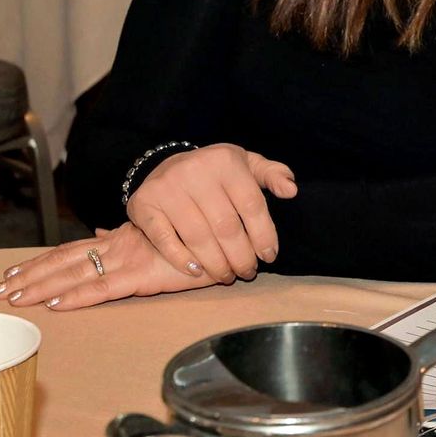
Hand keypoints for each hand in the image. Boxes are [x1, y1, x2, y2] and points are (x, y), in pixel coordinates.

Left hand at [0, 224, 219, 310]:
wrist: (228, 233)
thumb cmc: (198, 238)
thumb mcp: (160, 237)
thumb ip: (128, 237)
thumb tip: (104, 234)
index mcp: (119, 240)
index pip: (70, 251)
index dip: (40, 262)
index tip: (12, 273)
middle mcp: (117, 248)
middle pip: (63, 262)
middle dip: (30, 277)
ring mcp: (128, 261)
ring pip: (75, 275)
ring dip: (42, 287)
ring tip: (14, 300)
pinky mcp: (143, 277)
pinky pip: (104, 289)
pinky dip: (78, 298)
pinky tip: (57, 305)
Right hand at [126, 144, 297, 282]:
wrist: (165, 163)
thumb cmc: (215, 172)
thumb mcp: (246, 163)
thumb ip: (273, 174)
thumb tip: (291, 190)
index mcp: (225, 161)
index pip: (252, 205)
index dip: (264, 235)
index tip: (269, 256)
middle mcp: (195, 171)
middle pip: (226, 226)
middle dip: (241, 256)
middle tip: (247, 272)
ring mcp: (167, 188)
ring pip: (198, 237)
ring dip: (216, 264)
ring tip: (227, 276)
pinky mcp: (144, 205)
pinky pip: (165, 240)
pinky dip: (182, 260)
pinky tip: (197, 271)